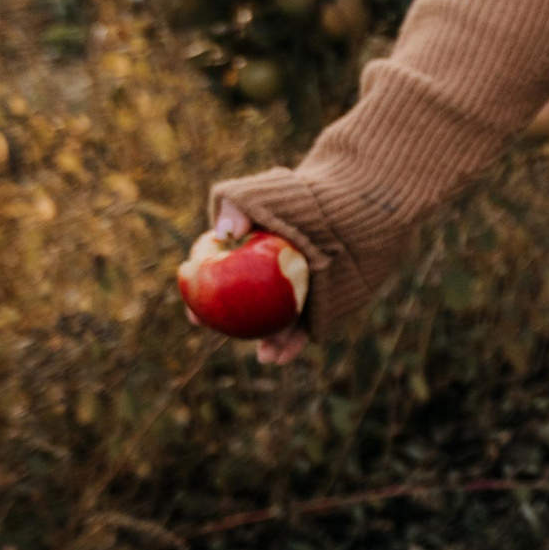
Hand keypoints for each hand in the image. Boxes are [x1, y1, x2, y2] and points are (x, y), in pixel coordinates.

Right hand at [191, 199, 309, 364]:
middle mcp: (270, 279)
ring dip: (268, 343)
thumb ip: (237, 204)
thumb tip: (222, 232)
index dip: (203, 296)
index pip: (219, 280)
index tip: (194, 312)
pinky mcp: (324, 306)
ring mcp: (298, 294)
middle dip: (231, 327)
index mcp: (250, 256)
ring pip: (276, 324)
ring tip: (264, 355)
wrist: (354, 207)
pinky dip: (294, 343)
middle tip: (220, 332)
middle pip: (245, 309)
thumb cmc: (305, 198)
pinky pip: (306, 329)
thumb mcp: (266, 194)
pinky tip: (283, 355)